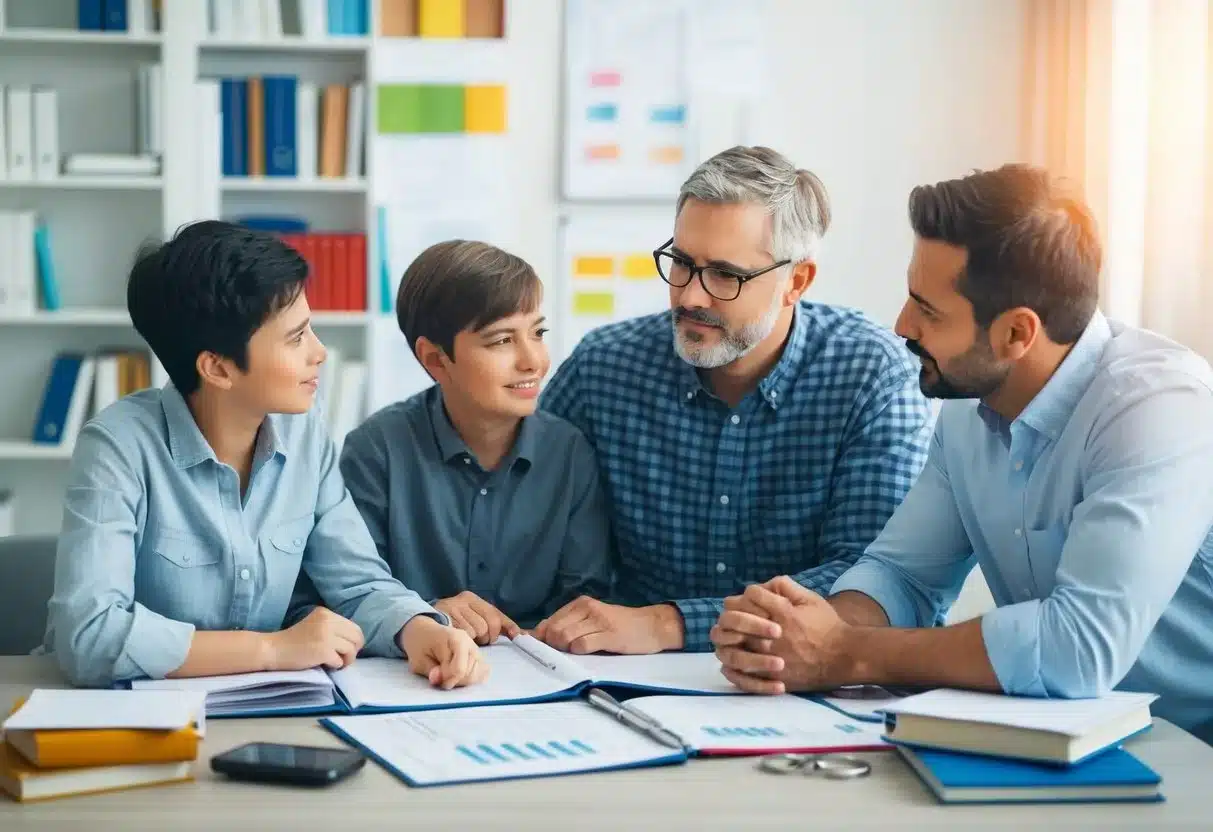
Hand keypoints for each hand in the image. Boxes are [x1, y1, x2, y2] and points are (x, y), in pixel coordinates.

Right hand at [264, 607, 364, 670]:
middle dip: (354, 651)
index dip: (354, 641)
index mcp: (326, 613)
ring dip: (346, 660)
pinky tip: (325, 665)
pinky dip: (335, 666)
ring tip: (335, 663)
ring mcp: (326, 636)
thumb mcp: (316, 626)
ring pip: (351, 650)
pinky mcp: (323, 651)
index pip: (354, 627)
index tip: (345, 649)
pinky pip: (339, 661)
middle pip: (357, 637)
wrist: (273, 649)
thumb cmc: (294, 641)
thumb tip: (356, 641)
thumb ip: (333, 628)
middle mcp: (328, 621)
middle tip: (344, 659)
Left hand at [399, 615, 489, 689]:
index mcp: (456, 639)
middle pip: (470, 674)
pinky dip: (471, 679)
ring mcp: (476, 650)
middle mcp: (470, 643)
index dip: (447, 680)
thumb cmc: (421, 645)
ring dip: (462, 681)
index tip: (435, 678)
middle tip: (439, 677)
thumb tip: (441, 680)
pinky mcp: (478, 657)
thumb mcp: (418, 659)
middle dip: (454, 681)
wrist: (425, 633)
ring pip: (477, 676)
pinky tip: (458, 676)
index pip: (459, 669)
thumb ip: (430, 671)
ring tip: (447, 675)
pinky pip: (482, 673)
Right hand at [434, 591, 519, 645]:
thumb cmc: (455, 623)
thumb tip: (520, 634)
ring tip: (468, 639)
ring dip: (474, 640)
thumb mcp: (475, 617)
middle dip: (487, 637)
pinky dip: (463, 641)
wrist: (421, 624)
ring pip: (476, 631)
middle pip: (487, 624)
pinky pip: (463, 636)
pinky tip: (458, 640)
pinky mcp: (444, 620)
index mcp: (471, 598)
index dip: (506, 626)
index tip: (515, 636)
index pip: (495, 613)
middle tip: (481, 640)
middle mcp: (462, 600)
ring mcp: (452, 609)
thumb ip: (496, 623)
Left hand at [533, 597, 683, 653]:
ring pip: (565, 637)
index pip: (549, 622)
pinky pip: (582, 645)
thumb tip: (540, 634)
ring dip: (566, 650)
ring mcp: (598, 621)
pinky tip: (588, 652)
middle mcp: (587, 608)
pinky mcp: (608, 634)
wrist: (651, 625)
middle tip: (565, 653)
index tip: (541, 650)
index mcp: (580, 604)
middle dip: (553, 646)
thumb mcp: (593, 619)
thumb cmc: (620, 625)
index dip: (541, 638)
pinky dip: (580, 652)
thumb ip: (569, 624)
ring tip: (578, 652)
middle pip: (554, 630)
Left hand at [711, 576, 851, 693]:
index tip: (752, 597)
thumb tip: (765, 584)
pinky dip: (733, 665)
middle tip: (736, 613)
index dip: (749, 593)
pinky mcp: (770, 677)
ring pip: (733, 644)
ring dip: (730, 636)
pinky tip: (734, 658)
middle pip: (736, 617)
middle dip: (734, 612)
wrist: (843, 658)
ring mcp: (770, 657)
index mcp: (783, 612)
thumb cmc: (827, 626)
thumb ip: (786, 587)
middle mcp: (773, 634)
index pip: (751, 594)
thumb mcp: (811, 599)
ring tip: (734, 635)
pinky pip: (741, 672)